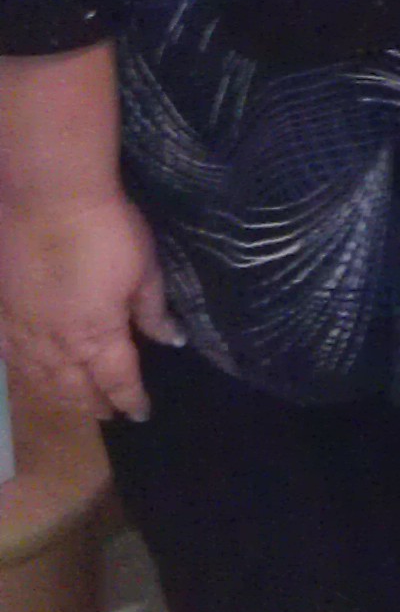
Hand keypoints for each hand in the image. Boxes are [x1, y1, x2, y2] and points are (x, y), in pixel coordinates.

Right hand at [0, 192, 181, 420]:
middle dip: (96, 404)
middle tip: (110, 414)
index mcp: (98, 337)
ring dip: (60, 397)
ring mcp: (24, 332)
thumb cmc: (105, 227)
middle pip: (76, 389)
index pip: (118, 381)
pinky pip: (11, 358)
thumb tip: (171, 340)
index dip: (131, 399)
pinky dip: (26, 375)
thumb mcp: (144, 266)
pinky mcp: (2, 313)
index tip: (141, 412)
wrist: (46, 197)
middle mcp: (57, 346)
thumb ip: (153, 309)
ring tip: (75, 403)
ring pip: (40, 380)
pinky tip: (31, 375)